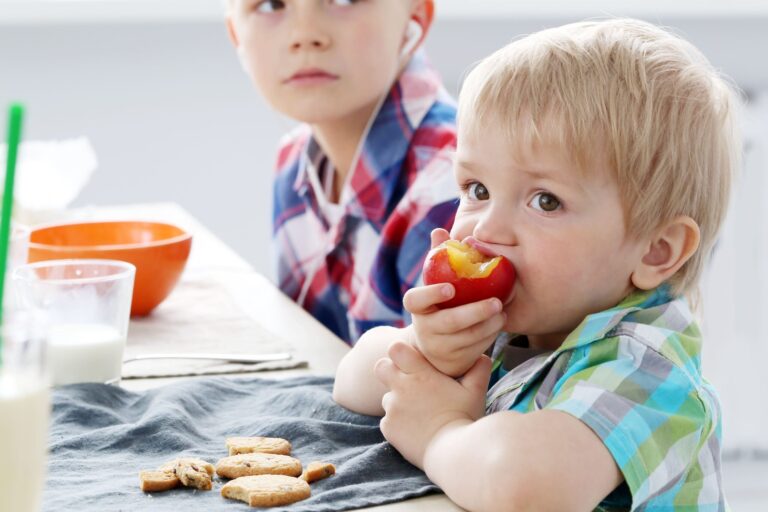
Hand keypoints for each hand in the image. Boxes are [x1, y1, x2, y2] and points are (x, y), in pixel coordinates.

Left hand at [374, 341, 490, 467]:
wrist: (454, 452)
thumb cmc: (466, 418)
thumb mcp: (475, 391)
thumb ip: (478, 369)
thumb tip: (482, 356)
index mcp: (421, 374)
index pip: (395, 349)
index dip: (402, 353)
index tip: (412, 362)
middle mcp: (402, 388)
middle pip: (381, 367)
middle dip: (391, 372)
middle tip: (409, 384)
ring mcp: (393, 409)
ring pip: (387, 397)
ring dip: (398, 401)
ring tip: (419, 413)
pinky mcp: (388, 429)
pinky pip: (387, 420)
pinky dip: (398, 423)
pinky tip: (416, 430)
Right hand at [405, 229, 505, 376]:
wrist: (436, 348)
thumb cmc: (439, 306)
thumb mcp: (435, 284)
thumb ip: (438, 258)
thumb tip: (439, 231)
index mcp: (418, 308)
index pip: (415, 300)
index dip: (431, 294)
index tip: (450, 287)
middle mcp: (425, 329)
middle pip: (449, 322)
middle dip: (474, 312)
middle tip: (496, 302)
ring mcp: (440, 347)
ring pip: (467, 337)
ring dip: (488, 324)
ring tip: (502, 310)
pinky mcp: (456, 359)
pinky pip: (476, 348)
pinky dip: (490, 334)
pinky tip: (500, 322)